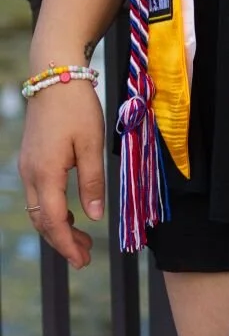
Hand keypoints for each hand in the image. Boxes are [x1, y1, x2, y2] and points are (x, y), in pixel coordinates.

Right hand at [18, 81, 105, 267]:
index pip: (54, 221)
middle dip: (63, 241)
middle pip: (43, 221)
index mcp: (46, 173)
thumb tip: (94, 218)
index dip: (68, 245)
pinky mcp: (31, 158)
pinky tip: (71, 210)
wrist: (55, 75)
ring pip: (39, 209)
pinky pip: (39, 194)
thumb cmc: (77, 106)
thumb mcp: (92, 144)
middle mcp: (31, 174)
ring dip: (58, 226)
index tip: (83, 261)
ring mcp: (28, 166)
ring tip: (82, 238)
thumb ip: (92, 182)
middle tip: (86, 257)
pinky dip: (53, 209)